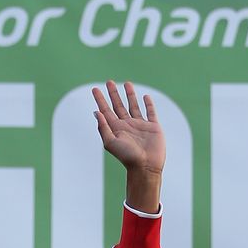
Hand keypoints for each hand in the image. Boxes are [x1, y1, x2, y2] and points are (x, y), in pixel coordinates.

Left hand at [92, 81, 164, 211]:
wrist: (145, 166)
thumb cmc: (126, 156)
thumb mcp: (110, 142)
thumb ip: (103, 127)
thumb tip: (96, 112)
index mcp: (115, 128)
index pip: (105, 110)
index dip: (100, 100)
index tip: (94, 89)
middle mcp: (126, 125)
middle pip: (118, 105)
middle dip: (113, 94)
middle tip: (109, 81)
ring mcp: (140, 125)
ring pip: (133, 106)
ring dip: (130, 95)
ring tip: (127, 83)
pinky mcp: (153, 127)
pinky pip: (150, 112)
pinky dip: (148, 104)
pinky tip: (145, 96)